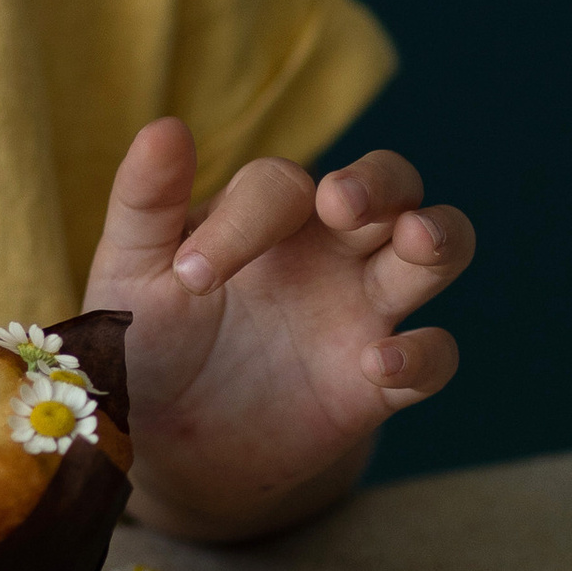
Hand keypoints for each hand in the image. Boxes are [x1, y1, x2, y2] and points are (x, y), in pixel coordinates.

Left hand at [82, 119, 472, 539]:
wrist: (163, 443)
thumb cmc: (147, 340)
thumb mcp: (132, 273)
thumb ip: (146, 202)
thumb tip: (164, 127)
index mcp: (268, 215)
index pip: (283, 185)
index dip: (246, 219)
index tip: (192, 277)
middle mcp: (329, 249)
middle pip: (392, 184)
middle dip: (379, 183)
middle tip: (341, 202)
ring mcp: (363, 311)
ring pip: (438, 249)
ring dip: (440, 236)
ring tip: (415, 240)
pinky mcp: (380, 384)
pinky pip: (434, 355)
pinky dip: (421, 354)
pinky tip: (378, 364)